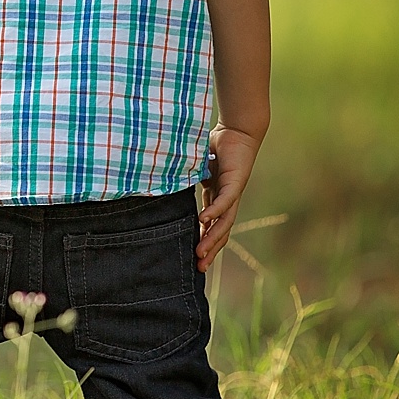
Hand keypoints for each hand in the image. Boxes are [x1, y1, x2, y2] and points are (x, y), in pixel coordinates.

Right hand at [197, 124, 260, 269]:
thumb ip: (184, 178)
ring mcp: (232, 193)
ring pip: (224, 223)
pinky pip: (224, 202)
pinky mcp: (235, 183)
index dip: (204, 241)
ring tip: (201, 252)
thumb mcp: (195, 166)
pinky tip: (203, 221)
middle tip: (199, 268)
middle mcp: (226, 200)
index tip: (195, 258)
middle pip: (220, 231)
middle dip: (210, 250)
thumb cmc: (217, 144)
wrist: (239, 129)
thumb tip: (159, 183)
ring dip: (212, 238)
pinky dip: (214, 212)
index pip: (211, 225)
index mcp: (216, 198)